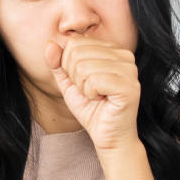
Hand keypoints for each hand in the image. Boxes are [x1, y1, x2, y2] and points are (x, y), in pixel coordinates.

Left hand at [44, 36, 140, 151]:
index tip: (84, 82)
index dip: (68, 66)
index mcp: (112, 49)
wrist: (108, 136)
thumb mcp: (68, 83)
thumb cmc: (91, 109)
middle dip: (75, 78)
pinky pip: (94, 81)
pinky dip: (90, 94)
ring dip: (83, 88)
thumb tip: (49, 44)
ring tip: (97, 96)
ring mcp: (129, 70)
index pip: (74, 43)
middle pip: (77, 53)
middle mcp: (124, 55)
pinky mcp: (129, 86)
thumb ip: (58, 63)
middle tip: (90, 92)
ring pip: (83, 67)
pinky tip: (102, 100)